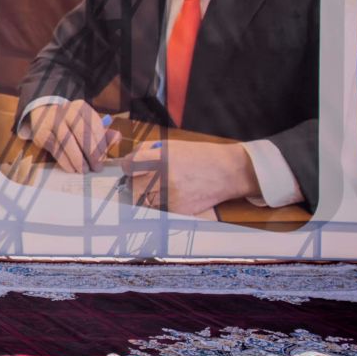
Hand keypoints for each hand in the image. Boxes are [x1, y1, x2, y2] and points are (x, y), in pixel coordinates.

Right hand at [27, 99, 118, 173]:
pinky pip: (56, 150)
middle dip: (91, 154)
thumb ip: (103, 132)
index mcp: (81, 107)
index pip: (95, 126)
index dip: (101, 144)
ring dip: (78, 160)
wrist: (42, 115)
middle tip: (97, 167)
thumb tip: (117, 138)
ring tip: (85, 170)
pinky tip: (72, 168)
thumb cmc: (70, 123)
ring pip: (68, 143)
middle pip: (83, 134)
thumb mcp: (86, 123)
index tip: (104, 158)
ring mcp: (53, 122)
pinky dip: (65, 161)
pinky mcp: (42, 133)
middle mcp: (66, 111)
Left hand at [124, 137, 257, 214]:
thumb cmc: (199, 156)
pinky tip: (172, 194)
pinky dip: (161, 203)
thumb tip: (128, 161)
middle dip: (134, 182)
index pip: (129, 165)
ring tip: (159, 186)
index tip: (132, 167)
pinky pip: (159, 209)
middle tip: (142, 179)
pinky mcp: (179, 210)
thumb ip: (145, 151)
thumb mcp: (171, 145)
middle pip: (133, 186)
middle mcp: (165, 179)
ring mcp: (172, 197)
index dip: (128, 166)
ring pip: (143, 200)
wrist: (228, 172)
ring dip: (146, 194)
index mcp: (161, 159)